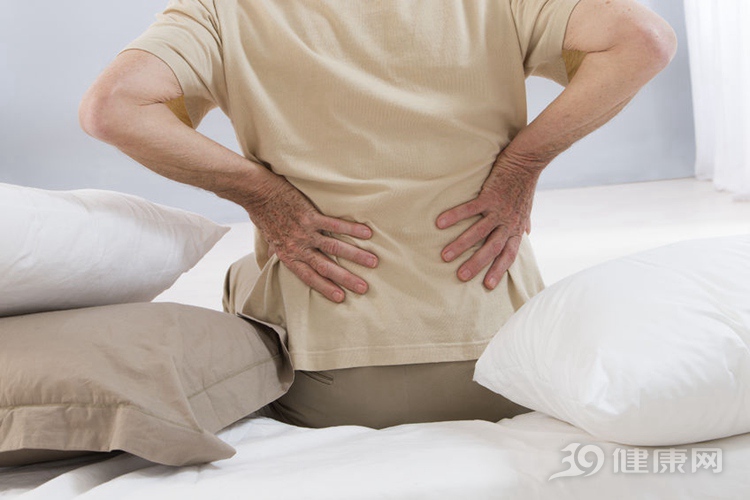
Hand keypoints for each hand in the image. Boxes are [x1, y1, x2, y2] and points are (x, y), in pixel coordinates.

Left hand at [245, 170, 377, 302]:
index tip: (340, 297)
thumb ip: (275, 250)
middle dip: (346, 278)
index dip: (325, 287)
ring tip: (372, 261)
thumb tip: (274, 257)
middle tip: (363, 288)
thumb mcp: (267, 238)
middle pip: (325, 267)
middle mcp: (298, 247)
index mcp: (288, 255)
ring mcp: (305, 232)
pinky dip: (351, 229)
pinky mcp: (310, 215)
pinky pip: (334, 225)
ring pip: (334, 247)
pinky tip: (366, 233)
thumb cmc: (262, 214)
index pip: (308, 276)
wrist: (257, 193)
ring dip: (355, 255)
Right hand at [436, 156, 538, 289]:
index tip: (487, 285)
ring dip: (461, 245)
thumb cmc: (525, 184)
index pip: (508, 254)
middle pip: (491, 248)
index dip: (499, 270)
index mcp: (516, 228)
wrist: (527, 161)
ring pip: (478, 232)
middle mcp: (507, 223)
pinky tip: (440, 223)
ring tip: (445, 256)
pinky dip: (455, 216)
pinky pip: (470, 210)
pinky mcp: (489, 196)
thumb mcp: (527, 207)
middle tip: (461, 276)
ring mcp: (498, 210)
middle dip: (476, 264)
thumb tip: (526, 232)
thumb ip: (524, 222)